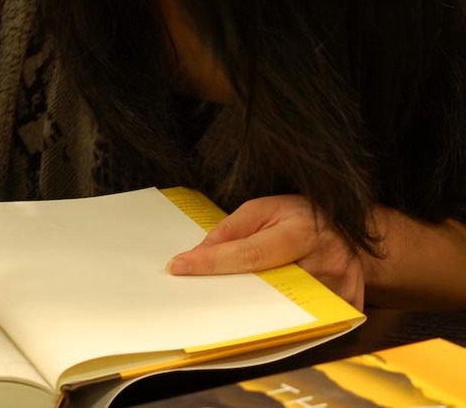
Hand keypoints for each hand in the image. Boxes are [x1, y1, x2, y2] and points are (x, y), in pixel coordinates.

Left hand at [167, 194, 364, 308]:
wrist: (350, 229)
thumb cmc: (301, 216)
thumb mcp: (265, 208)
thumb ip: (232, 228)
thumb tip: (202, 251)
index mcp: (302, 232)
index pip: (248, 254)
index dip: (212, 262)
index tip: (180, 267)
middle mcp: (325, 261)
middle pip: (266, 287)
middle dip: (231, 290)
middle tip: (200, 292)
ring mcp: (341, 288)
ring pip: (285, 308)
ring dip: (254, 308)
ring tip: (230, 303)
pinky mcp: (350, 305)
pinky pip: (308, 322)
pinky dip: (282, 320)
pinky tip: (264, 314)